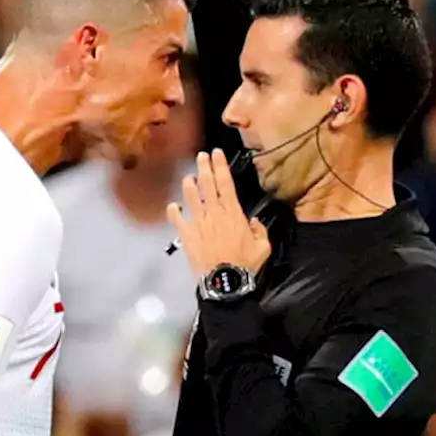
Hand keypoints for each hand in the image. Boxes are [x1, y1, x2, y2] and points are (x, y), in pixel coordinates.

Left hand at [168, 150, 271, 278]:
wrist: (225, 281)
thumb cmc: (245, 265)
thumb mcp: (263, 247)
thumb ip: (260, 231)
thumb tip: (255, 222)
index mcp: (233, 213)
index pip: (226, 183)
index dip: (220, 166)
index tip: (217, 153)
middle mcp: (214, 213)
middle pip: (207, 185)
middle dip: (204, 167)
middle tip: (201, 155)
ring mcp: (198, 223)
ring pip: (191, 197)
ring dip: (189, 185)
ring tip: (189, 176)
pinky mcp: (186, 235)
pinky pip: (177, 219)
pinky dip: (173, 211)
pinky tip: (172, 206)